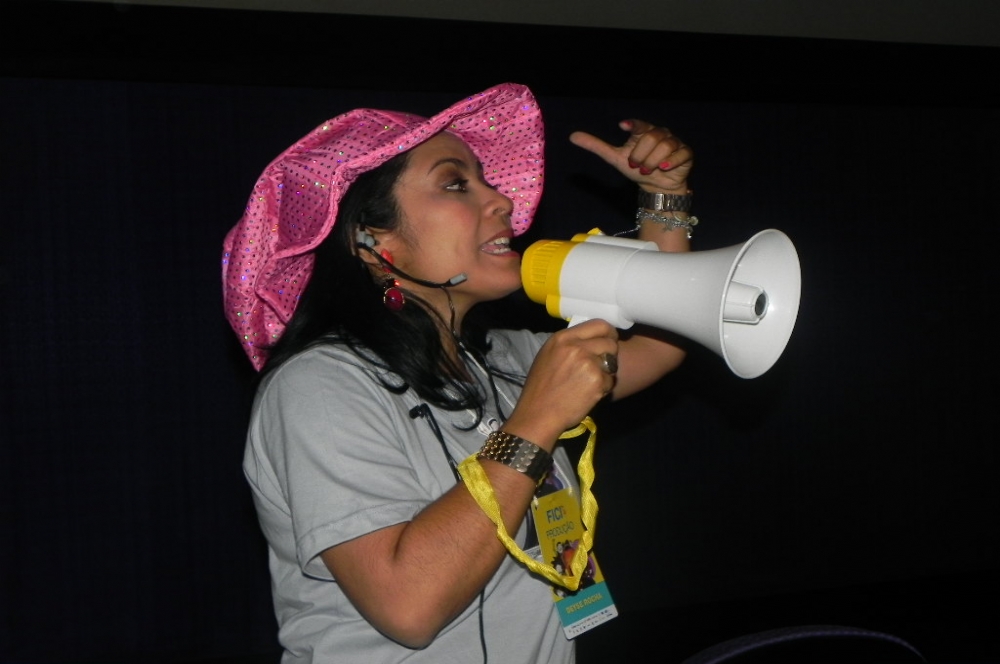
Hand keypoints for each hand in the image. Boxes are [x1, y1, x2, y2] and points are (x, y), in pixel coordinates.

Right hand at [504, 319, 618, 445]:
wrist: (538, 414)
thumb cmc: (540, 388)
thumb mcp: (548, 356)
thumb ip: (569, 345)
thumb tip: (589, 340)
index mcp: (563, 338)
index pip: (598, 324)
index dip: (608, 333)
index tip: (609, 340)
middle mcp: (577, 347)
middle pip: (610, 342)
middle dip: (610, 353)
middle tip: (602, 365)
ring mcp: (588, 363)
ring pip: (612, 362)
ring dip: (607, 372)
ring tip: (591, 381)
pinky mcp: (597, 381)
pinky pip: (611, 380)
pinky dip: (604, 388)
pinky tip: (589, 394)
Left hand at [569, 119, 692, 192]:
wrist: (656, 187)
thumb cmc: (637, 169)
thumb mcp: (615, 158)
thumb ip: (597, 146)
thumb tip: (572, 136)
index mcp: (644, 131)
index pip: (639, 124)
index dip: (633, 125)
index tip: (622, 126)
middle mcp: (660, 133)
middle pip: (651, 137)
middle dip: (641, 155)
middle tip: (637, 166)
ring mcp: (674, 142)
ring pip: (665, 145)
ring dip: (653, 161)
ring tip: (649, 169)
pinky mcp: (686, 154)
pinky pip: (680, 154)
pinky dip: (671, 162)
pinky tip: (664, 168)